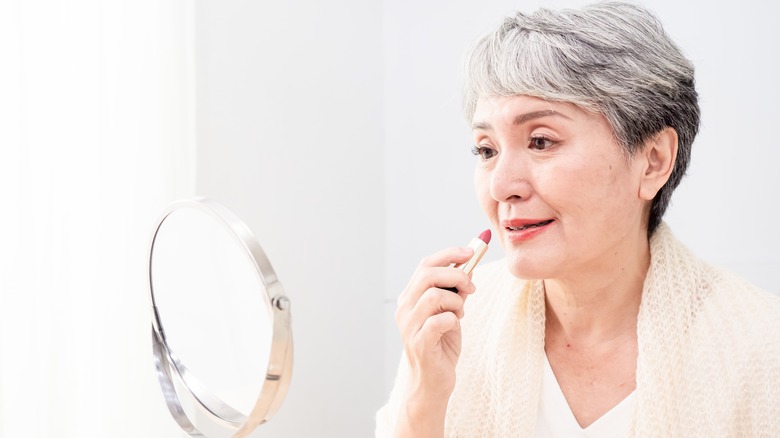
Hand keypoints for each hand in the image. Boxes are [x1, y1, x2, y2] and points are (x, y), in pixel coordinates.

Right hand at [393, 246, 475, 435]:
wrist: (433, 382)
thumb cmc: (441, 345)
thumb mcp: (450, 312)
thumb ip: (455, 290)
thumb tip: (469, 264)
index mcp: (410, 297)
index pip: (425, 265)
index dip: (449, 254)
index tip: (471, 251)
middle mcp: (405, 308)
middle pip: (428, 275)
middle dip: (456, 275)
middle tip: (471, 287)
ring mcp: (409, 325)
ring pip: (435, 295)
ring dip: (456, 301)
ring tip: (460, 313)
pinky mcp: (420, 342)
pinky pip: (441, 319)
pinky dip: (454, 319)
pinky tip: (454, 327)